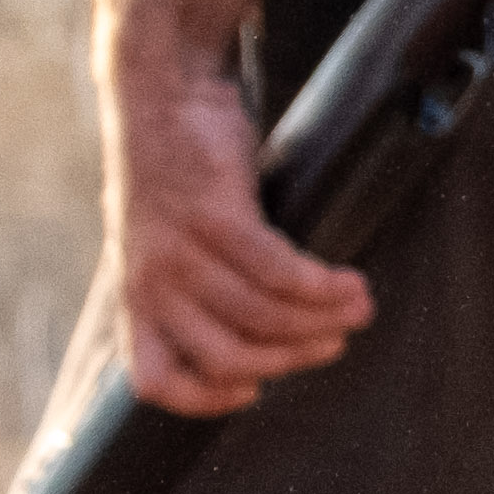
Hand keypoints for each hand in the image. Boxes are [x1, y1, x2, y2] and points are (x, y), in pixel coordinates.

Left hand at [105, 51, 371, 413]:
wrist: (161, 94)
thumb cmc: (177, 169)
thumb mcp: (166, 241)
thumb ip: (198, 288)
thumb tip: (265, 328)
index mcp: (136, 298)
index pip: (155, 378)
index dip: (205, 398)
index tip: (253, 391)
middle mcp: (151, 283)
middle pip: (231, 355)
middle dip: (294, 356)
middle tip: (337, 342)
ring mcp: (180, 250)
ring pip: (261, 313)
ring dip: (321, 317)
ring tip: (357, 306)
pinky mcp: (214, 215)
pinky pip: (276, 269)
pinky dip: (319, 284)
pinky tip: (345, 280)